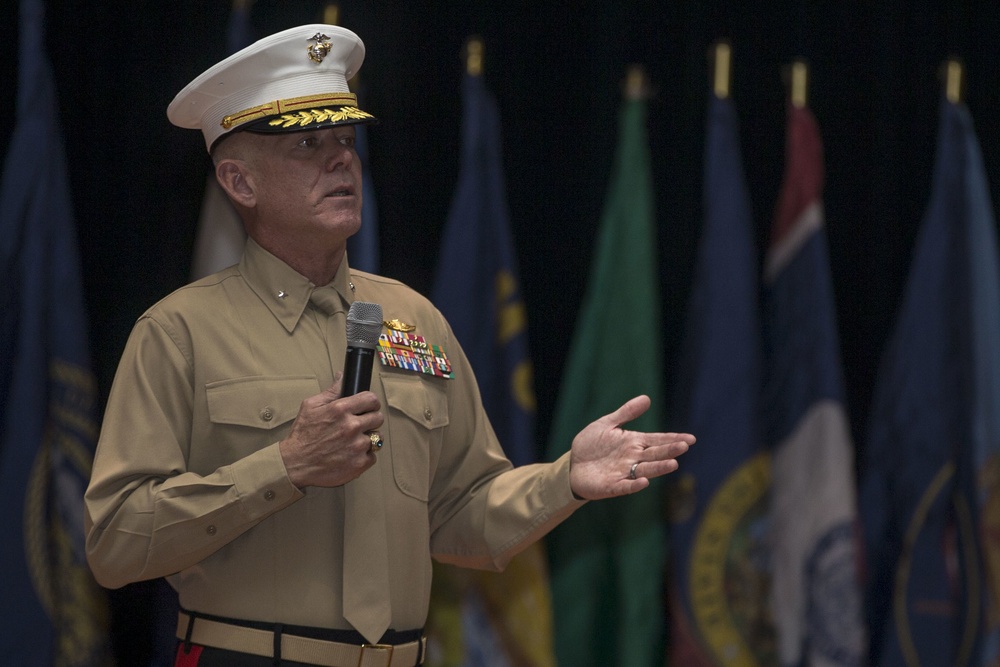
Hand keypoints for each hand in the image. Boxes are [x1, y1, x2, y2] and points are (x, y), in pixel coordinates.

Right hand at [278, 374, 383, 487]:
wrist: (295, 464)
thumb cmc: (302, 435)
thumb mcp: (311, 406)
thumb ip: (331, 391)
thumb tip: (342, 376)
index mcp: (341, 409)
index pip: (371, 399)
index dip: (371, 403)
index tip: (367, 407)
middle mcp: (351, 426)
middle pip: (378, 418)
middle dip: (370, 420)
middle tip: (359, 425)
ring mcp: (357, 446)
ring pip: (377, 437)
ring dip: (367, 439)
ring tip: (352, 442)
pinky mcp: (359, 463)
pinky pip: (373, 456)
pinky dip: (364, 456)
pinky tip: (351, 455)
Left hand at [568, 395, 693, 499]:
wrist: (572, 464)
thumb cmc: (591, 444)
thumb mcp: (607, 424)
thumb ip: (626, 413)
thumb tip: (647, 398)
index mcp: (634, 443)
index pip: (657, 440)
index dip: (673, 439)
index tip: (690, 439)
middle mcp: (633, 458)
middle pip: (655, 454)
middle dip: (669, 450)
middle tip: (684, 446)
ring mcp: (624, 473)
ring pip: (645, 470)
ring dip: (658, 468)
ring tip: (673, 463)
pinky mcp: (612, 486)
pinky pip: (625, 486)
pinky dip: (634, 484)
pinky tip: (644, 481)